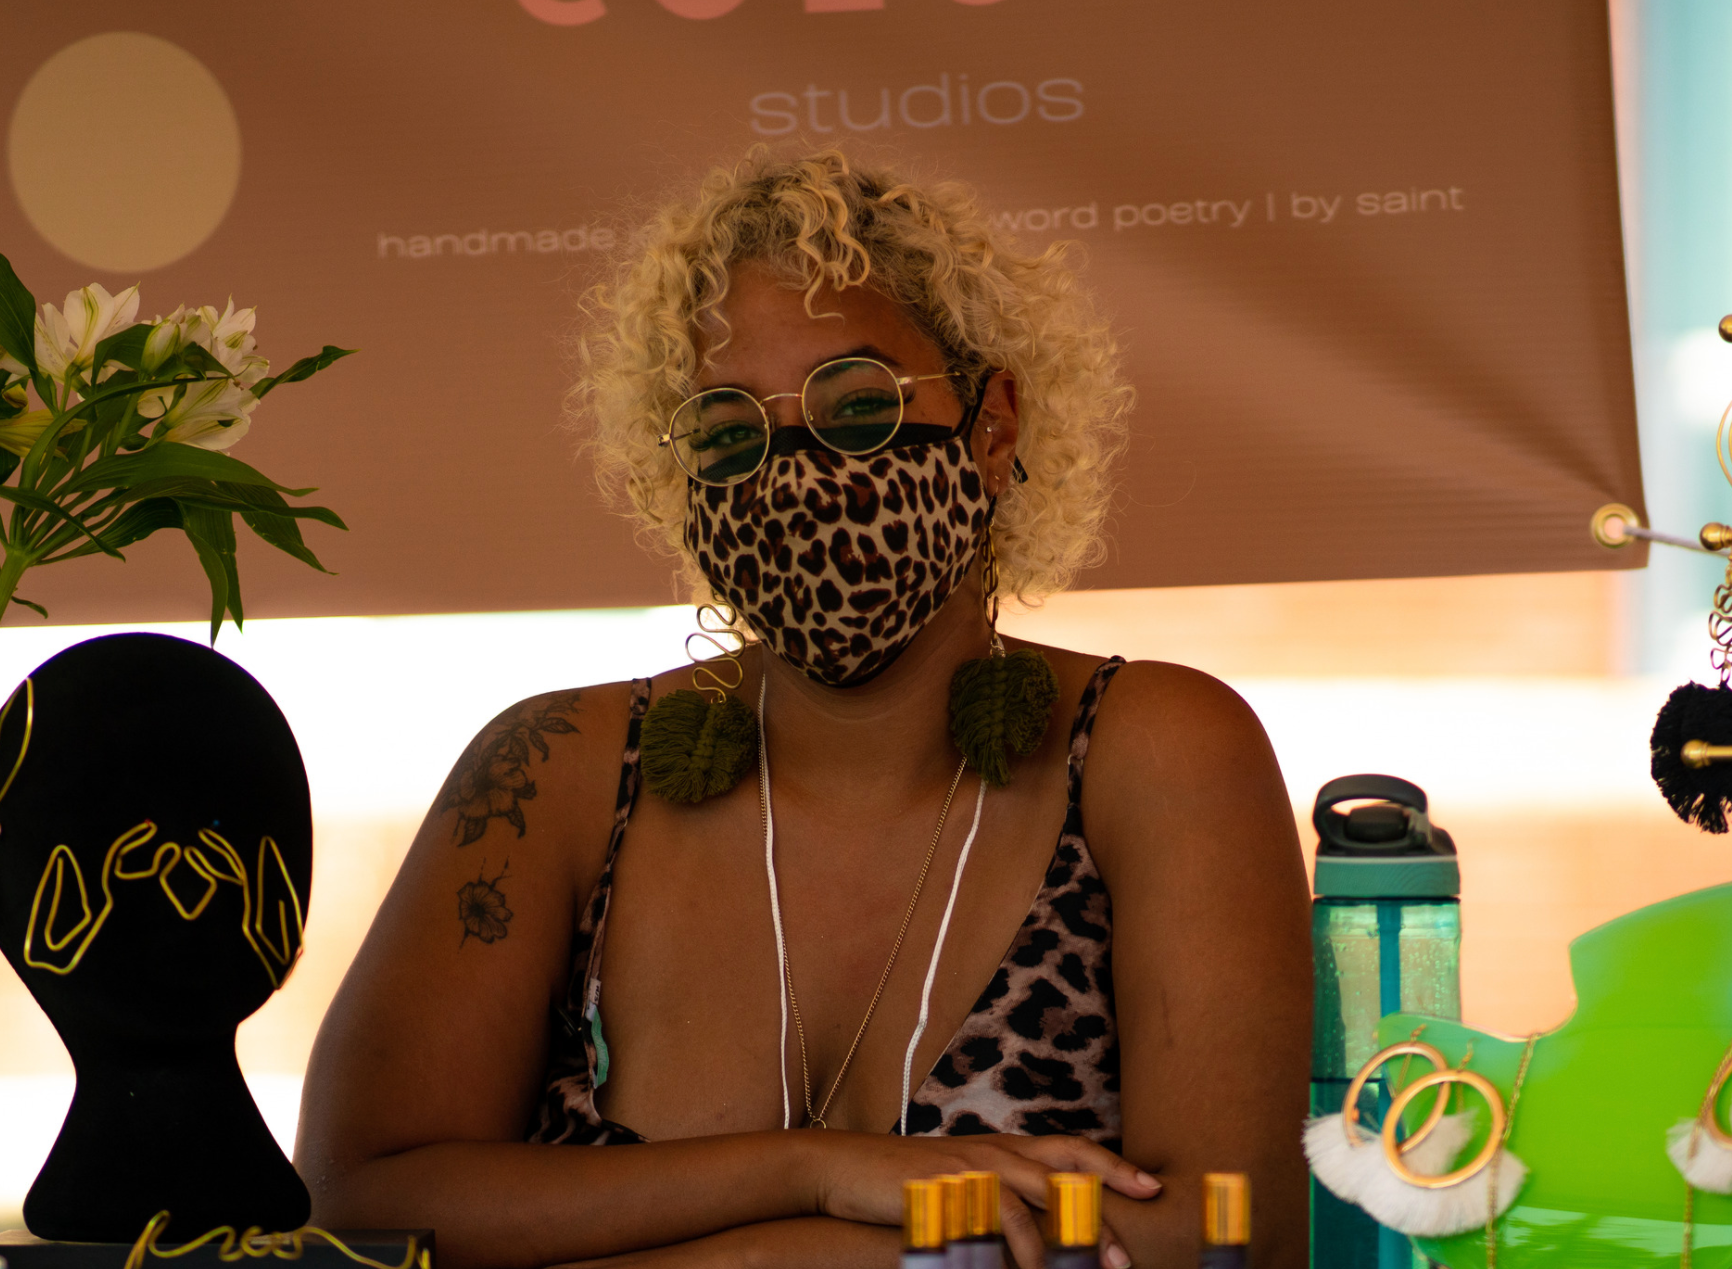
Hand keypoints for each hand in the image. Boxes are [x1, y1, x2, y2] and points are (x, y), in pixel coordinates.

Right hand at [805, 1131, 1159, 1267]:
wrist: (841, 1167)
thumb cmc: (897, 1181)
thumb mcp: (954, 1182)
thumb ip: (991, 1192)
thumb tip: (1027, 1223)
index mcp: (1000, 1146)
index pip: (1069, 1148)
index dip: (1112, 1165)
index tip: (1150, 1185)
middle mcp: (994, 1149)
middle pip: (1068, 1168)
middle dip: (1107, 1205)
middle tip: (1132, 1250)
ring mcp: (975, 1166)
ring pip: (1043, 1196)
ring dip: (1072, 1238)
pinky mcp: (953, 1187)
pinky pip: (1002, 1218)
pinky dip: (1025, 1248)